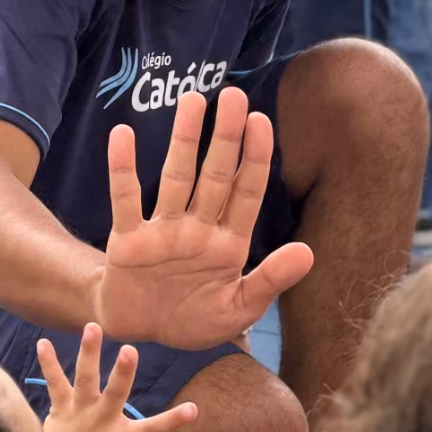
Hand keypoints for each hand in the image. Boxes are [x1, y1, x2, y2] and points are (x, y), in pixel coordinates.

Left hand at [36, 324, 195, 431]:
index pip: (153, 430)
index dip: (174, 420)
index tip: (193, 409)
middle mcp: (100, 423)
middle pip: (115, 395)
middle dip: (124, 373)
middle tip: (131, 350)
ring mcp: (78, 413)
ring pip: (84, 379)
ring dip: (88, 353)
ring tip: (92, 327)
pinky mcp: (58, 409)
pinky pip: (54, 383)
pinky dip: (48, 363)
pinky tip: (42, 341)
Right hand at [93, 86, 313, 351]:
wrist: (143, 335)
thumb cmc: (194, 320)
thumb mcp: (238, 309)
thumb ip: (270, 280)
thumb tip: (308, 252)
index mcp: (228, 244)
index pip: (246, 192)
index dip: (255, 158)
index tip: (262, 121)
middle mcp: (197, 229)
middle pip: (215, 175)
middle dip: (225, 137)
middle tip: (233, 95)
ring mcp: (163, 231)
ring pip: (175, 178)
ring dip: (183, 141)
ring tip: (191, 100)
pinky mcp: (128, 240)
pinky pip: (126, 200)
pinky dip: (123, 169)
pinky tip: (123, 135)